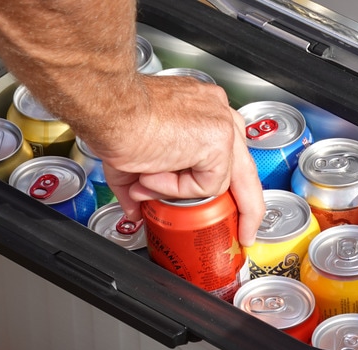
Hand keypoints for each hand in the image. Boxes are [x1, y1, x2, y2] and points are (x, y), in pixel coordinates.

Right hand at [87, 74, 263, 246]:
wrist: (108, 107)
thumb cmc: (116, 120)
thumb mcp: (134, 159)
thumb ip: (142, 185)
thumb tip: (136, 210)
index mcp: (206, 112)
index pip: (230, 156)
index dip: (230, 186)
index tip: (228, 208)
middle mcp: (220, 114)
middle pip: (246, 170)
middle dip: (248, 208)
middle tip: (245, 234)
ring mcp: (223, 126)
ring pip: (226, 182)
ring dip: (185, 194)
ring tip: (150, 182)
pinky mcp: (219, 141)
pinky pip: (207, 185)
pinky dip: (176, 188)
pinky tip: (154, 172)